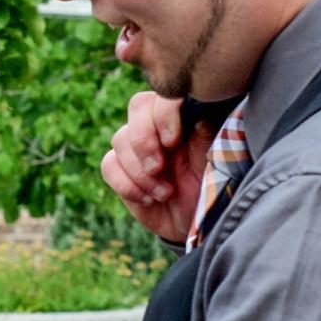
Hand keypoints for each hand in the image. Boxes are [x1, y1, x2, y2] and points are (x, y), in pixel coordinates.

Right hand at [99, 90, 209, 247]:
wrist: (191, 221)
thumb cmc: (207, 189)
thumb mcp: (212, 167)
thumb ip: (204, 140)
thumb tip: (196, 116)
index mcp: (181, 118)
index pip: (163, 98)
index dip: (162, 116)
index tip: (172, 142)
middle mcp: (155, 125)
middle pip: (137, 108)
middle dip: (144, 140)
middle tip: (158, 168)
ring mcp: (134, 146)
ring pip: (120, 139)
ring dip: (140, 171)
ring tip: (164, 193)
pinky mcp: (118, 168)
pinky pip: (109, 166)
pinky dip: (127, 185)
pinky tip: (148, 200)